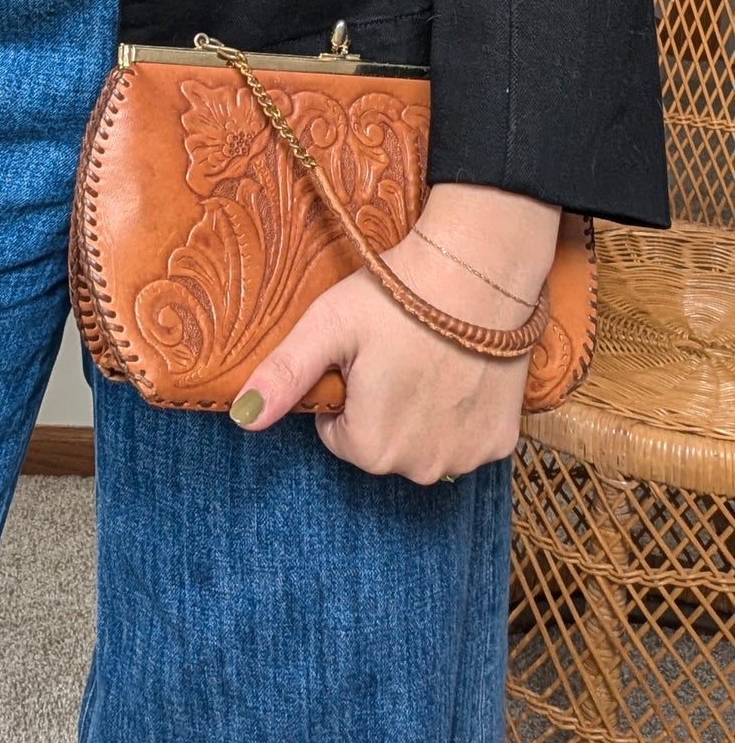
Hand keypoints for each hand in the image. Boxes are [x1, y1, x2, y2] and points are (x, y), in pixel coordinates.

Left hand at [231, 184, 560, 483]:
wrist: (478, 273)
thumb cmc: (396, 297)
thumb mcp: (328, 326)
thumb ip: (284, 375)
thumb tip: (241, 418)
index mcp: (372, 448)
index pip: (338, 438)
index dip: (345, 394)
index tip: (362, 358)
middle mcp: (422, 469)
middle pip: (381, 446)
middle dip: (380, 407)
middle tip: (394, 353)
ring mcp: (467, 458)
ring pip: (423, 445)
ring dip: (420, 414)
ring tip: (427, 359)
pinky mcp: (501, 442)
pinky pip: (465, 438)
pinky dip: (459, 413)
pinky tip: (459, 372)